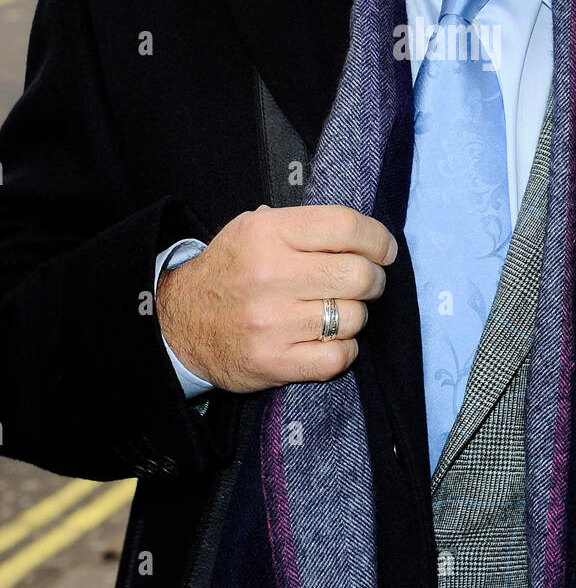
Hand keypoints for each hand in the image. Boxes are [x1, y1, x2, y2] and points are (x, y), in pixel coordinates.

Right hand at [156, 205, 397, 392]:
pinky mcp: (274, 361)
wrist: (178, 325)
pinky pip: (339, 356)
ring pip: (353, 317)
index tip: (384, 249)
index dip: (378, 238)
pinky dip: (344, 350)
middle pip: (358, 274)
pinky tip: (328, 340)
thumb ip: (303, 225)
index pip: (346, 226)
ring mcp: (272, 321)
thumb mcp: (253, 229)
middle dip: (372, 280)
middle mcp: (270, 274)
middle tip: (363, 283)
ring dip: (354, 316)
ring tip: (335, 311)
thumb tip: (365, 233)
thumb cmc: (230, 272)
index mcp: (268, 233)